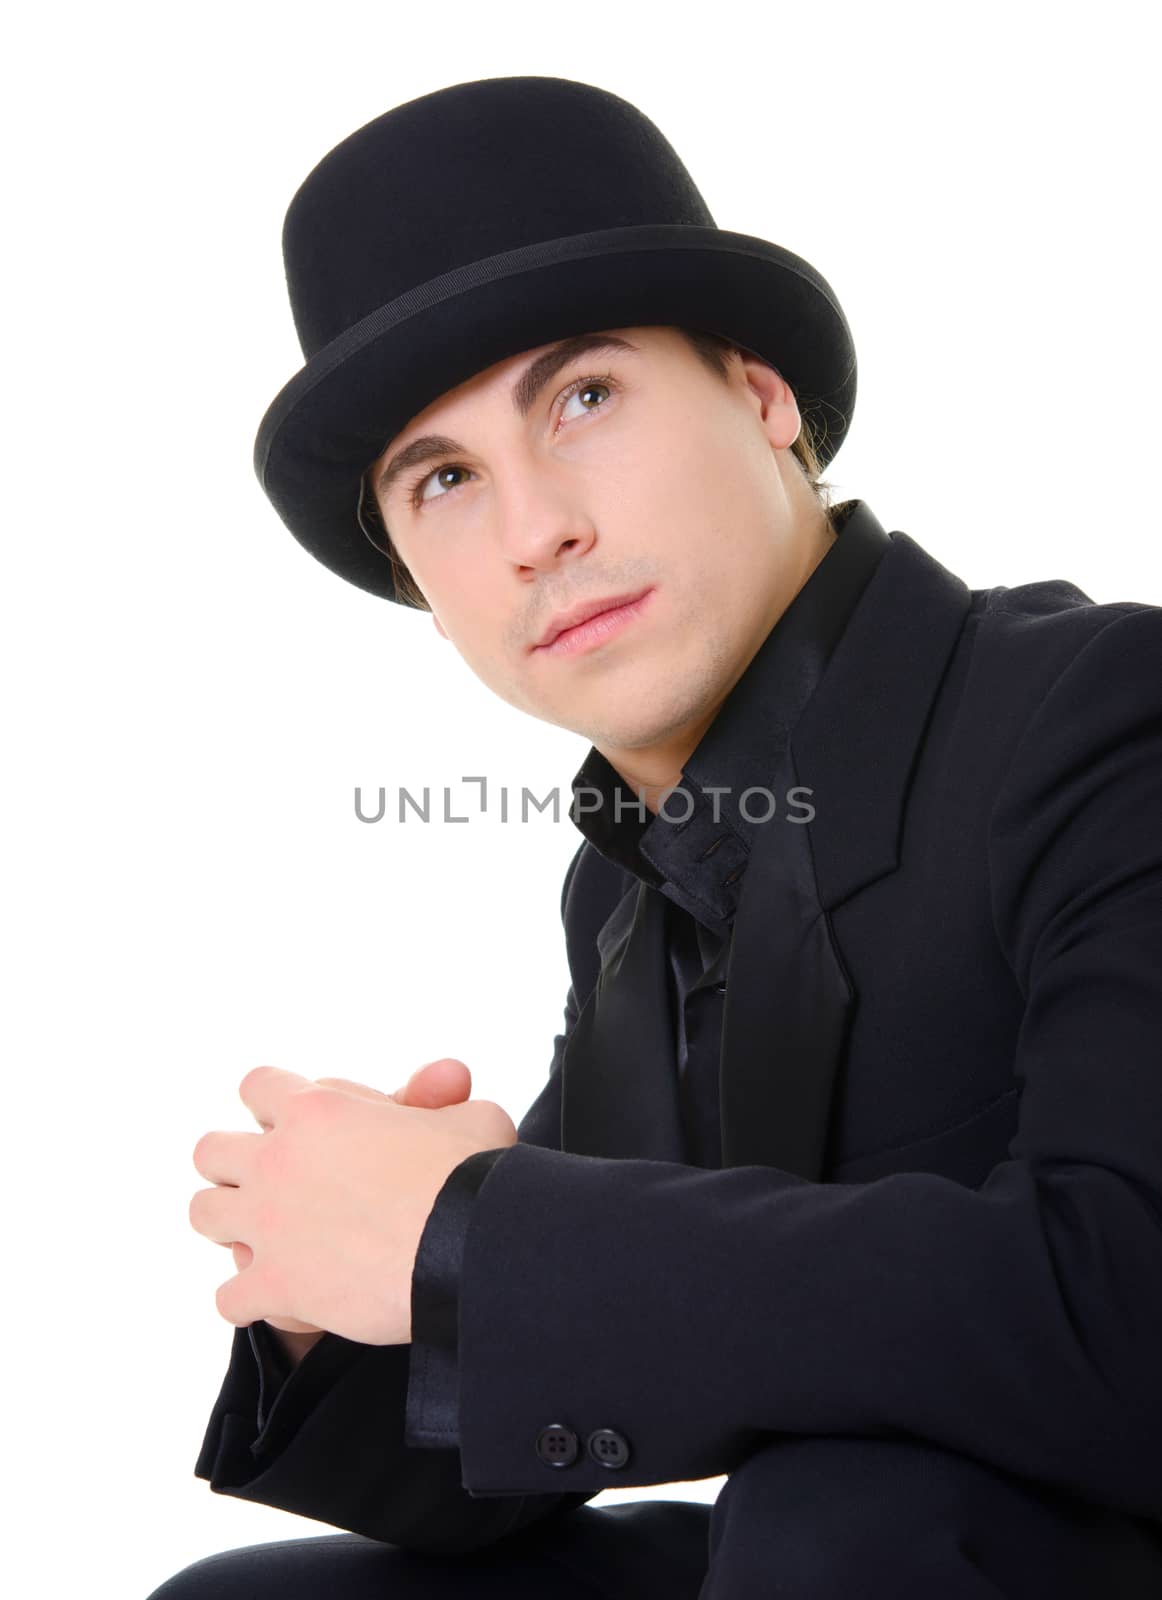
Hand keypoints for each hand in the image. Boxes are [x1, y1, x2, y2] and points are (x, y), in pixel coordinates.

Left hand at [192, 1059, 513, 1343]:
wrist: (466, 1245)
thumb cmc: (474, 1173)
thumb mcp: (468, 1115)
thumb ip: (444, 1099)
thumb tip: (448, 1083)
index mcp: (318, 1109)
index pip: (259, 1086)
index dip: (278, 1105)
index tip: (304, 1127)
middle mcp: (277, 1159)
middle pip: (211, 1150)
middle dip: (235, 1166)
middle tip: (277, 1185)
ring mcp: (267, 1222)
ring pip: (204, 1214)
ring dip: (233, 1226)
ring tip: (272, 1240)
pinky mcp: (273, 1284)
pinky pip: (228, 1297)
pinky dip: (252, 1301)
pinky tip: (288, 1300)